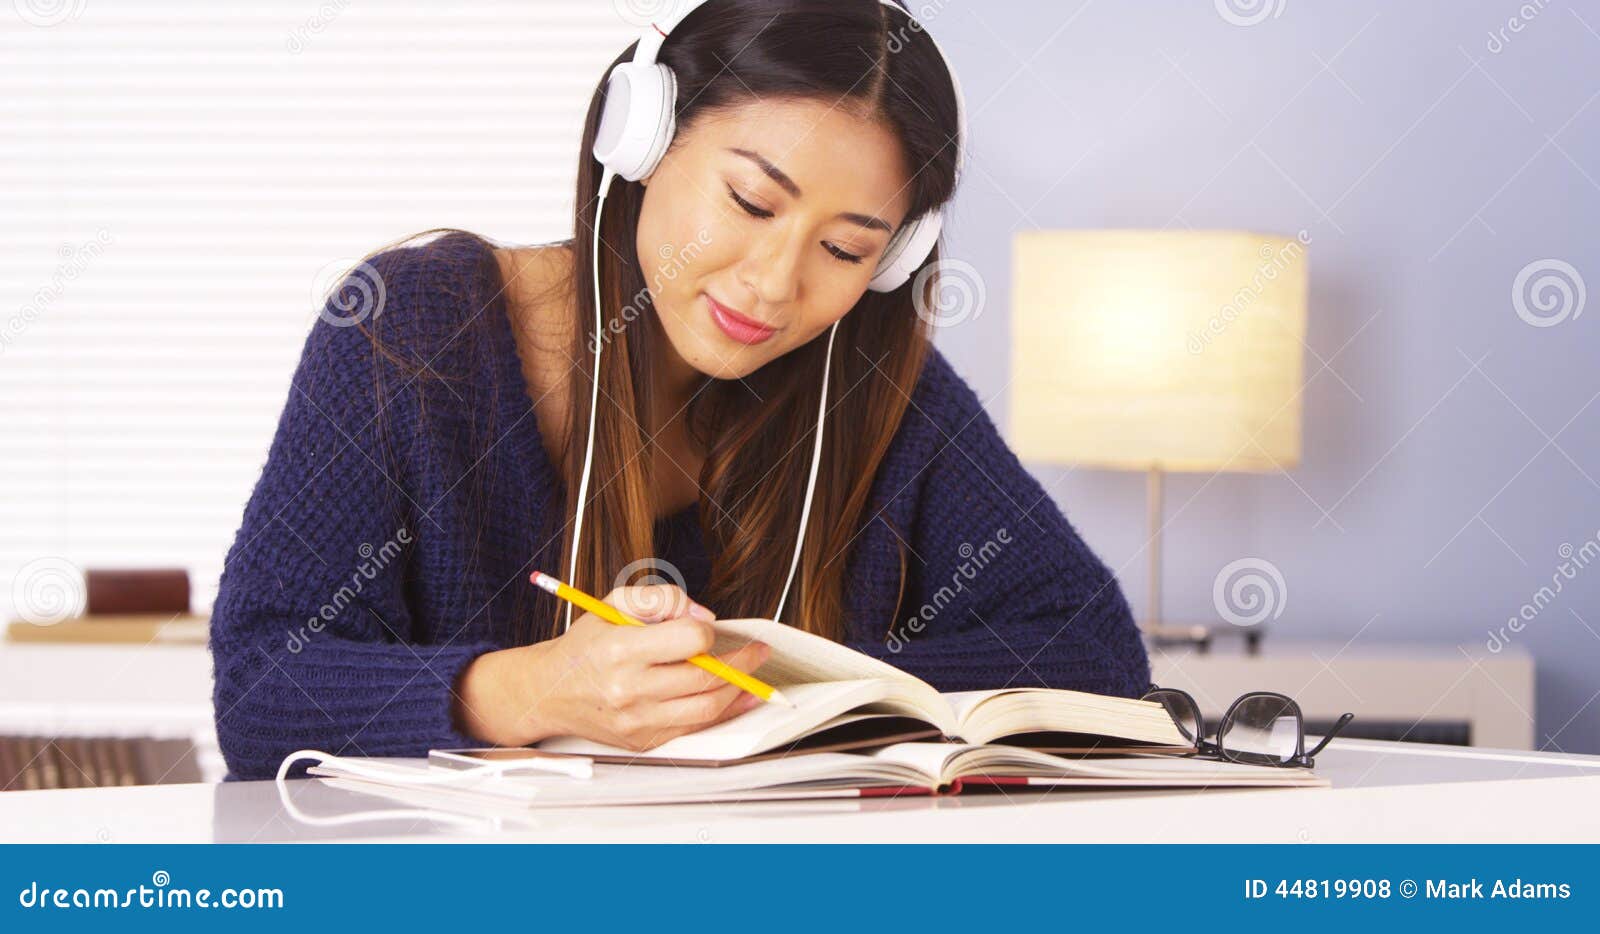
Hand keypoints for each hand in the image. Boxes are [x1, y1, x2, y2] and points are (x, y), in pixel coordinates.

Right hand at [453, 584, 770, 749]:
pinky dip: (722, 713)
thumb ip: (662, 599)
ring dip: (738, 691)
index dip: (708, 632)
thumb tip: (705, 617)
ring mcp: (636, 720)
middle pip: (703, 678)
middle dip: (740, 663)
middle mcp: (628, 688)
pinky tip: (738, 698)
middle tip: (758, 652)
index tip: (714, 629)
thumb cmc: (587, 644)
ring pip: (705, 708)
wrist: (551, 691)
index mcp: (621, 649)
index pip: (687, 640)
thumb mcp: (614, 603)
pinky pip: (693, 729)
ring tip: (753, 674)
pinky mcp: (642, 741)